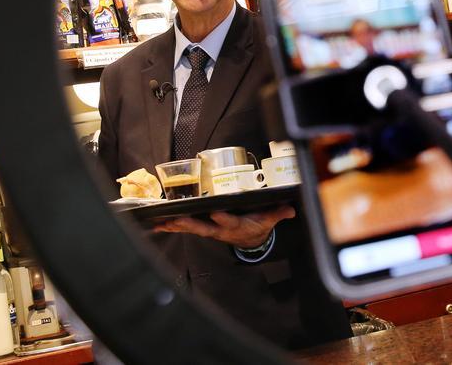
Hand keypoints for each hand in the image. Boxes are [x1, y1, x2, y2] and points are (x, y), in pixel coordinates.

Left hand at [154, 205, 294, 248]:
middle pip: (203, 228)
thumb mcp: (269, 220)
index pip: (229, 222)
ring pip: (191, 229)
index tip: (215, 213)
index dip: (222, 219)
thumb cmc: (257, 226)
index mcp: (236, 226)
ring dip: (175, 226)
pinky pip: (186, 228)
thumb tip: (292, 208)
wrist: (250, 242)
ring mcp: (210, 231)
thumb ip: (278, 213)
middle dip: (189, 224)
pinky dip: (172, 226)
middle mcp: (220, 230)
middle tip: (176, 220)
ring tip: (161, 223)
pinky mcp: (204, 229)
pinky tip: (159, 224)